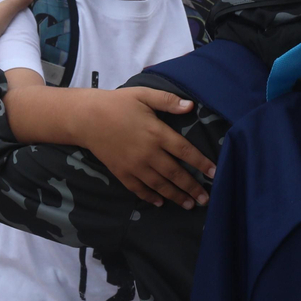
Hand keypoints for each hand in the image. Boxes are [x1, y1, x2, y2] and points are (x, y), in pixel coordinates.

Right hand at [81, 87, 216, 208]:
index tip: (215, 173)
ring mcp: (134, 165)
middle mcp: (148, 153)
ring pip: (159, 185)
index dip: (201, 163)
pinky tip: (160, 202)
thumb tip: (191, 105)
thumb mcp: (143, 95)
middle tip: (206, 199)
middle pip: (175, 173)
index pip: (185, 151)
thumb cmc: (117, 103)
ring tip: (189, 205)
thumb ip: (168, 101)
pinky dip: (150, 197)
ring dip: (175, 196)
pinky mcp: (121, 172)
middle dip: (192, 187)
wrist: (86, 118)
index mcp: (156, 133)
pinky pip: (138, 189)